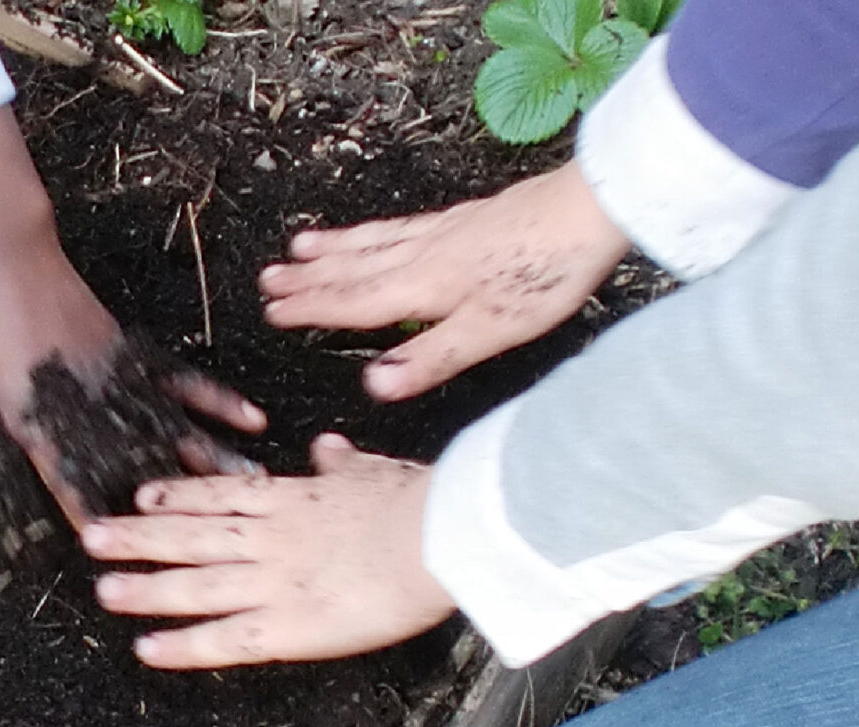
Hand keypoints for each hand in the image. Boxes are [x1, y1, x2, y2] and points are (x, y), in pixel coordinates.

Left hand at [0, 108, 264, 522]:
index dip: (90, 523)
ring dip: (213, 462)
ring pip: (174, 430)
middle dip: (173, 504)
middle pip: (137, 465)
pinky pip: (184, 382)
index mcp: (38, 428)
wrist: (4, 262)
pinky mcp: (133, 355)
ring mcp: (117, 382)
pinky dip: (218, 400)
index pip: (68, 488)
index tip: (115, 555)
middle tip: (207, 540)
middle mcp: (87, 412)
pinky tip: (252, 419)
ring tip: (251, 490)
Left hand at [81, 434, 455, 668]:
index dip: (177, 495)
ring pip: (195, 583)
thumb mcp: (373, 469)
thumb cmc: (420, 500)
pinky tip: (147, 649)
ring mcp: (273, 582)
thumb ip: (342, 462)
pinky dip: (183, 645)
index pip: (221, 495)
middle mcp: (270, 538)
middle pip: (191, 536)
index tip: (141, 494)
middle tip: (92, 535)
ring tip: (102, 587)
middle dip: (139, 537)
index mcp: (292, 500)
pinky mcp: (288, 627)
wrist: (442, 534)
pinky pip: (225, 639)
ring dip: (147, 587)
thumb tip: (328, 445)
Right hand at [258, 160, 628, 401]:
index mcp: (424, 287)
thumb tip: (373, 386)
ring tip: (298, 248)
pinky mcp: (466, 218)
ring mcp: (444, 232)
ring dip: (333, 249)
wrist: (591, 209)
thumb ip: (430, 359)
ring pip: (374, 243)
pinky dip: (373, 230)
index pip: (355, 303)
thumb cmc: (546, 274)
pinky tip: (372, 230)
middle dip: (310, 278)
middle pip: (355, 268)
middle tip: (267, 280)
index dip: (313, 309)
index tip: (274, 312)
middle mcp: (425, 255)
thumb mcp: (490, 332)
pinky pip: (400, 226)